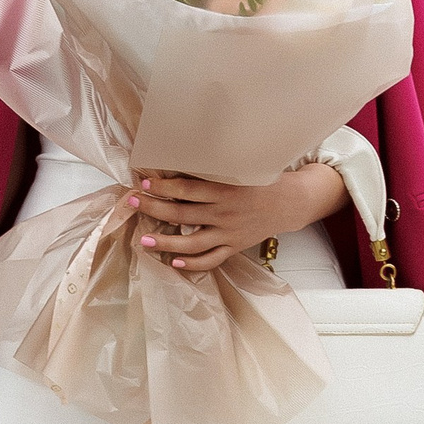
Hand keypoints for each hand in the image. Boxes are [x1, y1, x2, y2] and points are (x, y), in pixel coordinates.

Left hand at [128, 162, 347, 275]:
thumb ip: (215, 167)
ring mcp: (230, 233)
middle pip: (182, 214)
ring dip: (166, 242)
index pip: (187, 188)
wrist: (291, 202)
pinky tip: (174, 263)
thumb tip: (182, 158)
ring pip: (193, 243)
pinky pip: (212, 259)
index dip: (163, 185)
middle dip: (153, 208)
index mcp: (225, 189)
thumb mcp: (242, 168)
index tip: (144, 181)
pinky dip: (193, 264)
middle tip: (132, 203)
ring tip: (144, 241)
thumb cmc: (263, 179)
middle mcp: (225, 213)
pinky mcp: (235, 246)